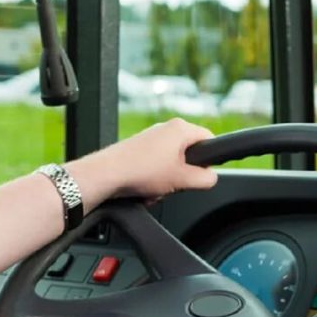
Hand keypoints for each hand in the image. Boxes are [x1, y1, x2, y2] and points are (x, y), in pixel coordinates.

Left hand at [66, 118, 216, 207]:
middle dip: (184, 174)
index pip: (209, 139)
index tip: (202, 175)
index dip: (210, 160)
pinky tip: (145, 188)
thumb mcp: (183, 179)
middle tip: (175, 184)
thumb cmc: (140, 171)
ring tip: (156, 188)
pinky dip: (154, 178)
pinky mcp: (139, 148)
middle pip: (189, 154)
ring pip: (172, 163)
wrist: (106, 175)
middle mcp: (166, 128)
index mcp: (180, 128)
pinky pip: (157, 165)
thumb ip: (205, 179)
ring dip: (168, 180)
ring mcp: (151, 138)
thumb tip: (211, 178)